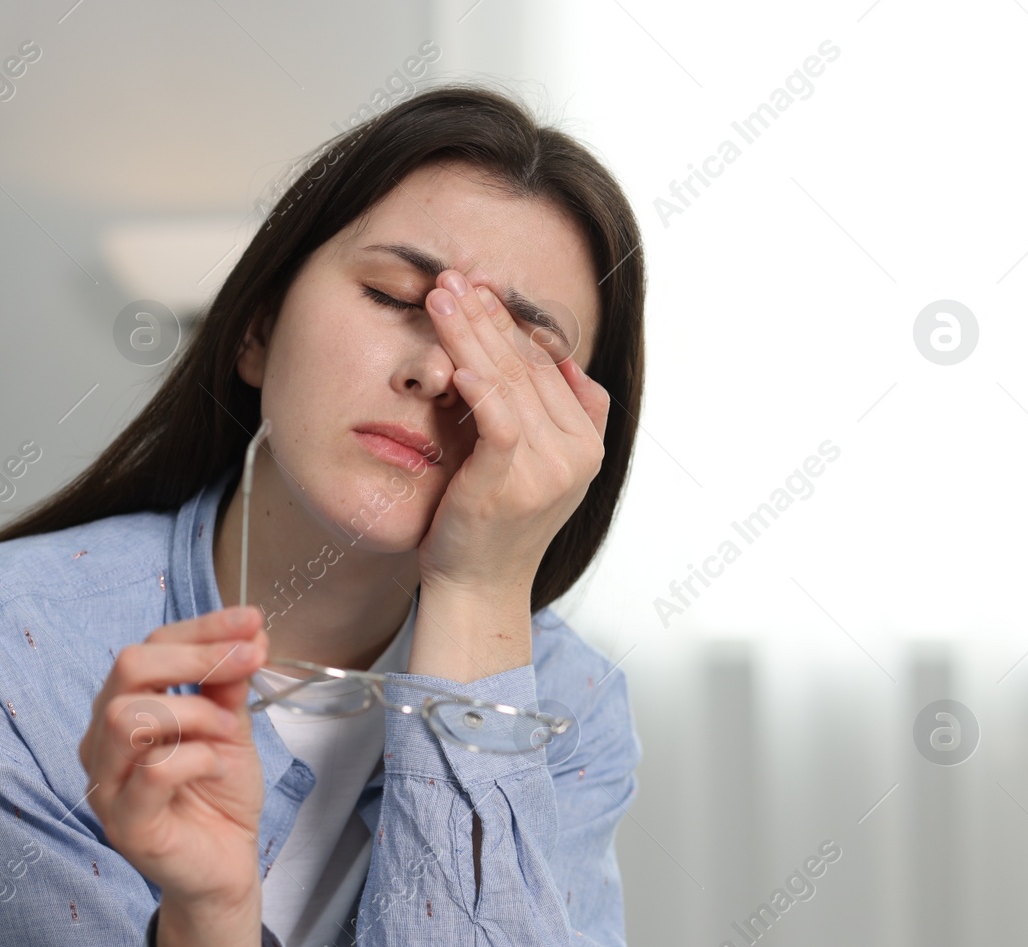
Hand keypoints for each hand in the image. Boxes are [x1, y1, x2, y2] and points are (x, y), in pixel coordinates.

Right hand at [78, 605, 268, 908]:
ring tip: (226, 731)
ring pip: (128, 717)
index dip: (202, 629)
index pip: (149, 648)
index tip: (251, 621)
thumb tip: (248, 631)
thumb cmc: (219, 795)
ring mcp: (107, 784)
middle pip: (127, 669)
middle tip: (246, 661)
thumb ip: (229, 683)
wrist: (227, 867)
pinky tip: (216, 766)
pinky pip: (152, 771)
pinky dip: (195, 757)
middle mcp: (102, 741)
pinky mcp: (125, 824)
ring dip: (192, 712)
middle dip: (194, 657)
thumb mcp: (230, 726)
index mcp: (123, 709)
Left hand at [418, 268, 609, 598]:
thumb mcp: (530, 466)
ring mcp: (549, 469)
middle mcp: (576, 453)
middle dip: (488, 316)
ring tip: (441, 296)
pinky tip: (453, 352)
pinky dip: (476, 383)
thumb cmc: (490, 527)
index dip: (512, 322)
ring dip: (471, 332)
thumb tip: (533, 353)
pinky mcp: (513, 481)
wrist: (476, 589)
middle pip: (528, 365)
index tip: (481, 287)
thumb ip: (540, 414)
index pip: (546, 365)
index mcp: (587, 443)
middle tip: (455, 277)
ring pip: (509, 381)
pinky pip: (497, 417)